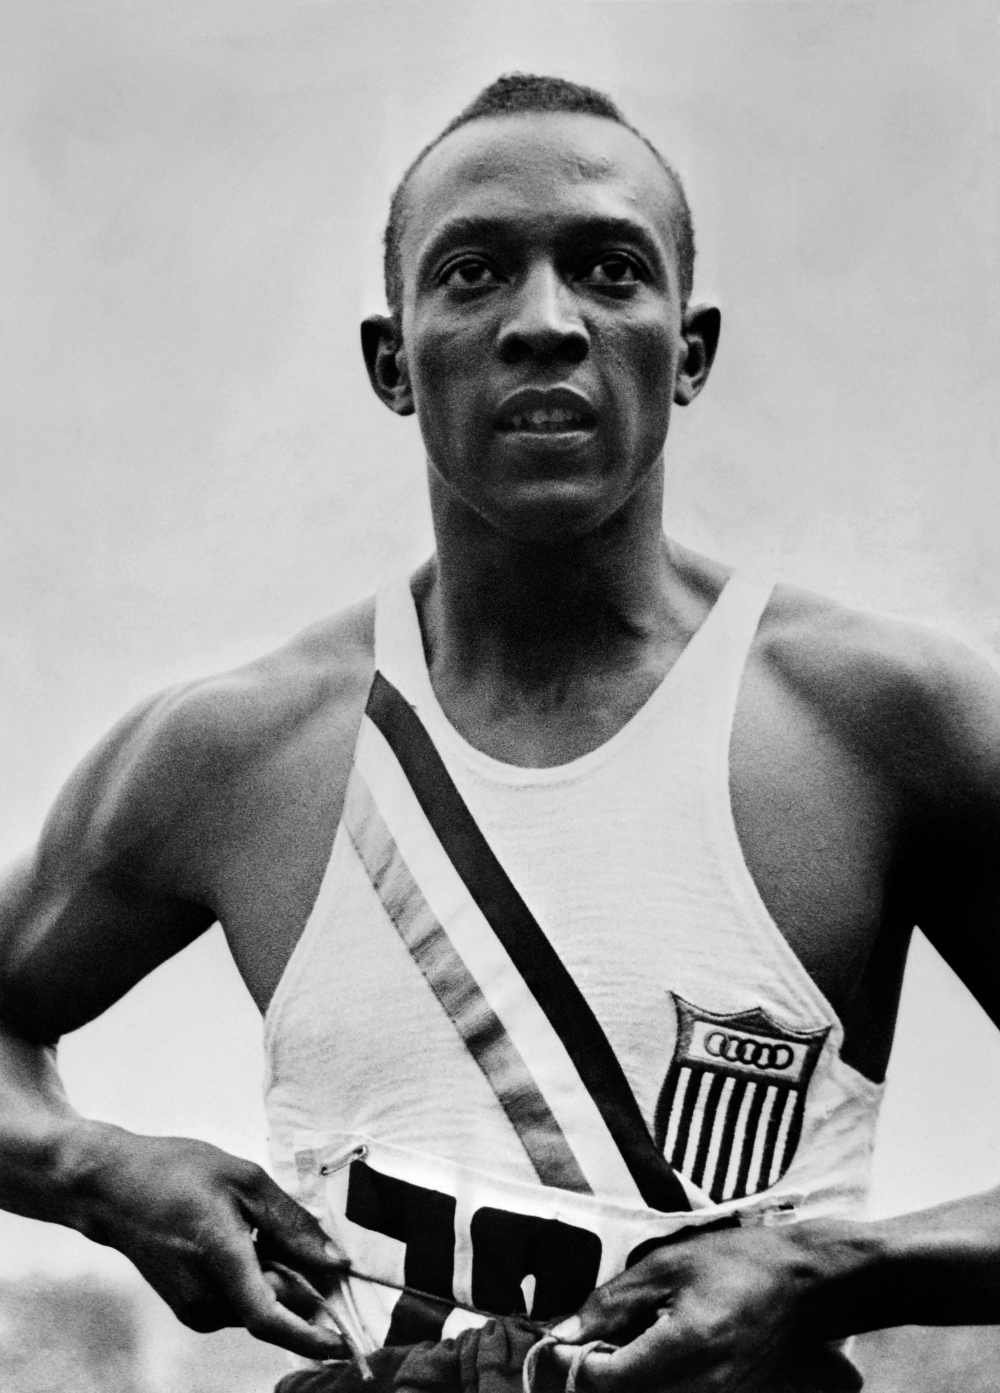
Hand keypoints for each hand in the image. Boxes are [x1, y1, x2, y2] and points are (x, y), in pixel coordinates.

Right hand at [67, 1121, 347, 1358]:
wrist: (113, 1189)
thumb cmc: (178, 1173)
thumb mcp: (245, 1180)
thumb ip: (293, 1224)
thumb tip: (337, 1262)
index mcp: (220, 1258)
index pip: (270, 1317)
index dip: (312, 1337)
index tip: (346, 1344)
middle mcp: (205, 1297)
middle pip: (276, 1306)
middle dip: (302, 1282)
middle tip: (296, 1234)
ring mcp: (195, 1309)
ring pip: (261, 1304)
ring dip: (277, 1277)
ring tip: (252, 1227)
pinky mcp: (191, 1311)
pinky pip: (242, 1302)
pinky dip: (257, 1279)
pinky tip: (241, 1242)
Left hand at [546, 1224, 861, 1392]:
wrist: (795, 1282)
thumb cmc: (731, 1262)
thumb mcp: (663, 1267)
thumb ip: (610, 1304)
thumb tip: (561, 1336)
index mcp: (687, 1345)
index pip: (609, 1382)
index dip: (576, 1366)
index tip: (562, 1343)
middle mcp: (704, 1386)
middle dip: (593, 1380)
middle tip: (583, 1347)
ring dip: (619, 1385)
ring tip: (615, 1349)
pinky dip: (646, 1386)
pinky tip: (643, 1359)